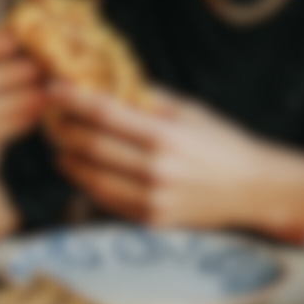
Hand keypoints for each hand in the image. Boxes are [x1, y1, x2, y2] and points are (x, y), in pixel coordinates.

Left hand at [47, 83, 303, 230]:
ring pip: (93, 178)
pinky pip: (108, 201)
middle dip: (64, 128)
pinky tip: (81, 169)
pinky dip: (88, 184)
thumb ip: (147, 99)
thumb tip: (107, 82)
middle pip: (92, 146)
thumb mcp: (189, 110)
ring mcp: (153, 200)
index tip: (53, 87)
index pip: (105, 114)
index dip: (73, 99)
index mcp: (166, 135)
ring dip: (69, 159)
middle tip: (50, 115)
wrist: (253, 189)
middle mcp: (156, 170)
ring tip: (59, 143)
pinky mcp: (152, 221)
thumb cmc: (221, 143)